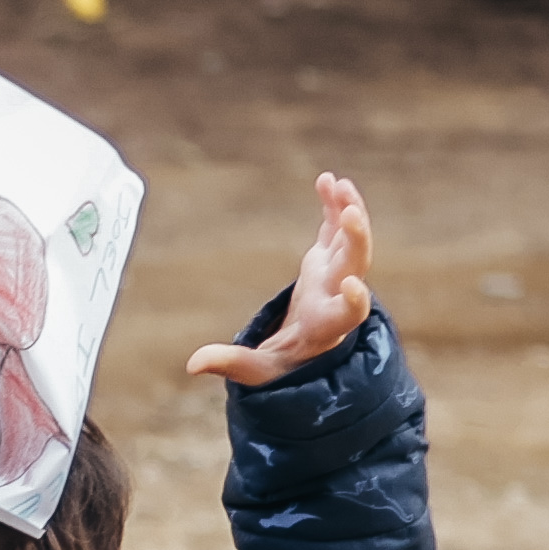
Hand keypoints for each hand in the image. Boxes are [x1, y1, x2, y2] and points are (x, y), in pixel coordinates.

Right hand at [192, 173, 379, 386]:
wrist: (310, 349)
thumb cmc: (286, 366)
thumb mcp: (259, 370)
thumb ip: (230, 363)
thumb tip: (192, 365)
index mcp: (326, 325)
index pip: (349, 314)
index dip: (355, 301)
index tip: (353, 286)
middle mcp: (337, 294)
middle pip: (355, 265)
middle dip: (356, 240)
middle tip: (352, 213)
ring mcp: (335, 273)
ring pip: (350, 239)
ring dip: (349, 211)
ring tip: (338, 183)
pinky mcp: (326, 259)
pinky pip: (335, 227)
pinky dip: (334, 205)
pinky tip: (328, 180)